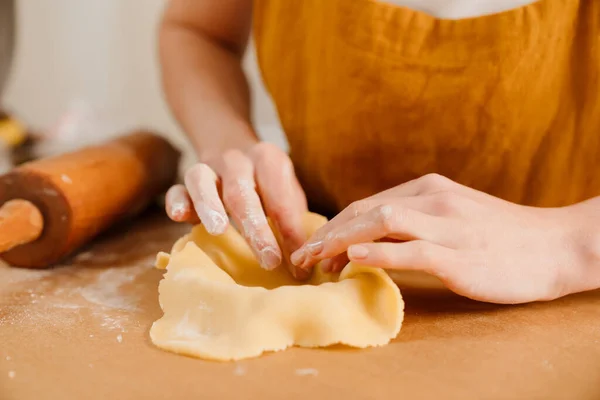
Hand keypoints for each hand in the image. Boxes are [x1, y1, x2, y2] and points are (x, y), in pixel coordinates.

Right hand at [165, 142, 308, 278]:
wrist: (233, 149)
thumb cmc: (266, 184)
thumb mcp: (286, 193)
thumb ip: (294, 219)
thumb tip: (307, 261)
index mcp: (268, 160)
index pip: (280, 198)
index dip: (291, 233)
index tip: (300, 266)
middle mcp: (237, 160)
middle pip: (242, 192)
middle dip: (256, 229)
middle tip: (270, 260)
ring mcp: (208, 167)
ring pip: (202, 181)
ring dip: (210, 206)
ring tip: (217, 230)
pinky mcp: (185, 181)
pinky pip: (177, 188)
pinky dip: (176, 201)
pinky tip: (178, 217)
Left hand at [291, 174, 593, 303]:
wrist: (555, 245)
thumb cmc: (502, 235)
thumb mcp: (454, 215)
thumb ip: (417, 220)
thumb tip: (376, 238)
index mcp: (428, 189)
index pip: (366, 205)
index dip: (334, 227)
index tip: (314, 248)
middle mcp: (432, 200)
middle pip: (364, 211)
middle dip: (326, 235)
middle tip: (302, 258)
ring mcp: (446, 225)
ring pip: (380, 223)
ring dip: (340, 242)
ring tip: (315, 262)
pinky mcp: (459, 254)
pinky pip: (410, 249)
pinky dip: (378, 252)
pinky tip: (353, 259)